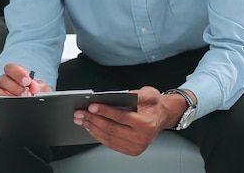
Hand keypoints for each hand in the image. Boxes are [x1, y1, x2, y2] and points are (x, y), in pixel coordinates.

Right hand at [0, 63, 50, 112]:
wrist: (37, 110)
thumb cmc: (38, 96)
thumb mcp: (42, 90)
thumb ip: (40, 86)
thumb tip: (34, 86)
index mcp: (16, 75)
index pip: (10, 68)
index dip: (18, 73)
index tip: (27, 81)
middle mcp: (5, 82)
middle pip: (3, 79)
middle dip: (15, 87)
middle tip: (25, 95)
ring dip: (4, 95)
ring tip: (15, 102)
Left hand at [73, 86, 187, 155]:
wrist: (164, 116)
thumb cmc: (155, 104)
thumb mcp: (149, 93)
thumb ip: (134, 94)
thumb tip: (115, 96)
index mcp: (146, 123)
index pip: (121, 117)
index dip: (104, 111)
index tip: (91, 106)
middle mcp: (142, 137)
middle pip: (112, 129)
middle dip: (93, 120)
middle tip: (80, 113)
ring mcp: (137, 146)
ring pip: (109, 138)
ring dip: (92, 128)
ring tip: (81, 120)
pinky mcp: (132, 150)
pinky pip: (111, 144)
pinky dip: (99, 136)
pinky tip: (91, 128)